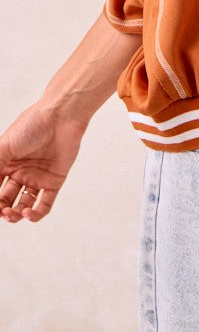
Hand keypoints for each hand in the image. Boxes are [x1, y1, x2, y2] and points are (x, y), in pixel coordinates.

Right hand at [0, 102, 86, 223]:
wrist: (60, 117)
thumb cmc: (31, 125)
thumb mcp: (4, 147)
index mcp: (6, 163)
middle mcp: (20, 172)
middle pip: (6, 199)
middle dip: (1, 209)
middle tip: (0, 211)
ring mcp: (37, 177)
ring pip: (24, 205)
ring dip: (16, 214)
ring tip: (11, 213)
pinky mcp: (54, 181)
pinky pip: (45, 204)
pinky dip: (36, 214)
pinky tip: (28, 213)